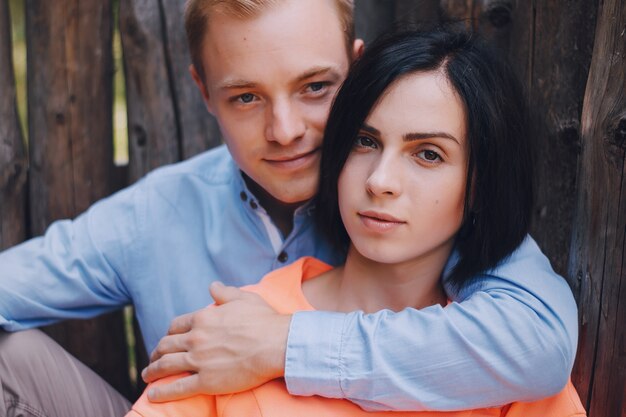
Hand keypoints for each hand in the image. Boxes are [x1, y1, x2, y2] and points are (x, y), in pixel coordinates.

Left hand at [141, 282, 291, 401]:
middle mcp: (196, 338)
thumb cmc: (264, 320)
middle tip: (153, 359)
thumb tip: (212, 286)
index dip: (169, 333)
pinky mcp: (206, 381)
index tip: (167, 339)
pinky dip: (162, 392)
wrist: (277, 344)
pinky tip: (153, 395)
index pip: (176, 326)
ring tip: (147, 375)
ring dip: (153, 371)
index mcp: (203, 318)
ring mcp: (199, 361)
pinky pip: (178, 388)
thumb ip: (224, 292)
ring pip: (166, 366)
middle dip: (156, 352)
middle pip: (166, 345)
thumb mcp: (244, 298)